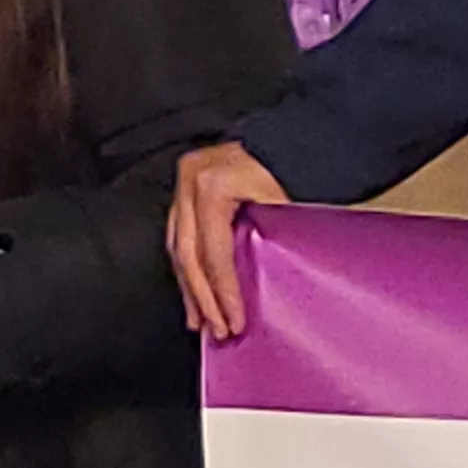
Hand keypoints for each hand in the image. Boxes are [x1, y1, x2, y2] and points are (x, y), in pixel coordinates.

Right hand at [170, 143, 289, 341]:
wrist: (285, 139)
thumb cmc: (289, 166)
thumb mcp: (282, 205)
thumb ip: (269, 242)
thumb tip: (265, 288)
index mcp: (212, 185)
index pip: (213, 251)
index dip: (222, 290)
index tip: (232, 319)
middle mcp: (190, 183)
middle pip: (188, 255)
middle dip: (202, 297)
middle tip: (215, 328)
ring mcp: (182, 186)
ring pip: (177, 249)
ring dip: (190, 288)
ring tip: (200, 319)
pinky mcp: (184, 191)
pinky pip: (179, 237)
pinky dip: (187, 267)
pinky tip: (194, 290)